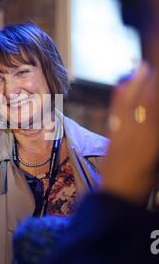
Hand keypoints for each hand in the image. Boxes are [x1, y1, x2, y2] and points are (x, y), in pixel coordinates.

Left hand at [101, 62, 158, 204]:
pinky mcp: (110, 138)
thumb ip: (156, 138)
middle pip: (143, 103)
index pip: (154, 110)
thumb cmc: (144, 183)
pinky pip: (115, 113)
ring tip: (141, 67)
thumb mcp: (158, 163)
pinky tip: (121, 85)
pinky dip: (119, 97)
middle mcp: (136, 136)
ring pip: (128, 105)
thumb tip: (153, 117)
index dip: (155, 91)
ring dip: (135, 84)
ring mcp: (121, 135)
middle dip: (149, 82)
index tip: (156, 76)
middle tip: (151, 66)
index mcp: (151, 143)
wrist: (116, 197)